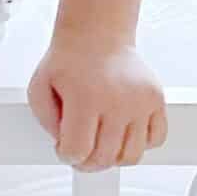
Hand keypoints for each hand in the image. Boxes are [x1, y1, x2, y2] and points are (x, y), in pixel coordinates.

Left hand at [29, 36, 167, 169]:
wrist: (97, 34)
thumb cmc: (68, 62)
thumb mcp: (40, 88)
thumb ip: (47, 123)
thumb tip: (69, 148)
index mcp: (85, 97)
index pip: (77, 151)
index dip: (66, 154)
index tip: (64, 146)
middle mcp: (117, 101)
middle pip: (104, 158)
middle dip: (87, 161)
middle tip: (81, 149)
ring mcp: (141, 101)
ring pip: (131, 156)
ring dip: (113, 157)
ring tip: (102, 143)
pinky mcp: (156, 99)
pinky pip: (156, 140)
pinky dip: (140, 144)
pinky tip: (123, 132)